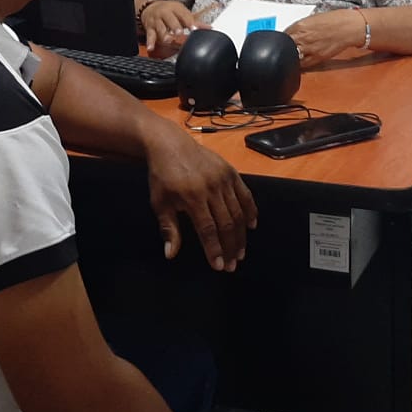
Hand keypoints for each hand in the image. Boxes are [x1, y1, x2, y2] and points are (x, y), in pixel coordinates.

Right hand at [141, 0, 210, 56]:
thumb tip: (209, 28)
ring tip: (168, 40)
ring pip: (160, 28)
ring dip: (164, 34)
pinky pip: (150, 35)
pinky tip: (151, 47)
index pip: (183, 15)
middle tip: (179, 33)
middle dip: (175, 26)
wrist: (149, 8)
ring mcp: (157, 21)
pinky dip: (150, 42)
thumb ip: (194, 21)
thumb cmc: (168, 11)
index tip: (193, 28)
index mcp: (175, 9)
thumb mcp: (181, 12)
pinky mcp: (150, 28)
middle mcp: (165, 14)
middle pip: (170, 20)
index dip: (189, 22)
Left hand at [144, 127, 256, 270]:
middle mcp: (211, 187)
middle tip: (233, 264)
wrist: (170, 144)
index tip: (219, 266)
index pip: (207, 229)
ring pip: (238, 212)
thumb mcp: (159, 202)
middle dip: (230, 247)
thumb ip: (168, 228)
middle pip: (226, 223)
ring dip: (241, 234)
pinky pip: (245, 195)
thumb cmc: (162, 176)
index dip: (215, 250)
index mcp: (192, 196)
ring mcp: (223, 178)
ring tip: (241, 252)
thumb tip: (171, 254)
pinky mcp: (231, 171)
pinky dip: (251, 211)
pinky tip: (252, 226)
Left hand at [285, 9, 365, 67]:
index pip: (283, 35)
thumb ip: (300, 27)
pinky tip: (299, 61)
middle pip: (285, 46)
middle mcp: (303, 37)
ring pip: (292, 56)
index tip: (282, 40)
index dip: (282, 38)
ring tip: (292, 55)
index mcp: (300, 26)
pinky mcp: (317, 58)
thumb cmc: (335, 21)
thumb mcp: (312, 19)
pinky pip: (303, 64)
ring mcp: (310, 49)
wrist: (349, 27)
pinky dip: (299, 64)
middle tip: (285, 48)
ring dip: (291, 56)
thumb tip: (292, 33)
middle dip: (284, 47)